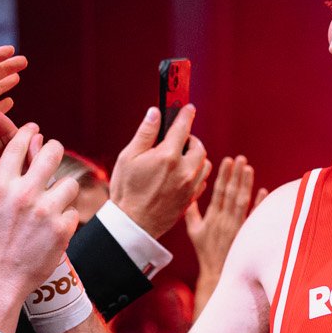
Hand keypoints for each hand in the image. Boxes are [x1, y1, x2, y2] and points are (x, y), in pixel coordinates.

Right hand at [0, 124, 83, 301]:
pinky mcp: (62, 229)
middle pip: (52, 152)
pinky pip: (73, 211)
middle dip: (53, 149)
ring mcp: (46, 211)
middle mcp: (25, 194)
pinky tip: (54, 225)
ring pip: (69, 183)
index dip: (28, 132)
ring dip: (62, 190)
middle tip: (53, 153)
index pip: (18, 145)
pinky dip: (66, 217)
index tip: (34, 130)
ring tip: (56, 198)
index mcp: (0, 187)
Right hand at [110, 105, 210, 237]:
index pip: (182, 128)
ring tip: (180, 158)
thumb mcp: (128, 157)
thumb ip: (145, 133)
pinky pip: (202, 180)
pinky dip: (196, 173)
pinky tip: (182, 174)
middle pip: (198, 146)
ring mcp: (190, 186)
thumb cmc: (126, 190)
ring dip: (196, 156)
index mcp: (168, 157)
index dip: (185, 115)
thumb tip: (155, 113)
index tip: (188, 108)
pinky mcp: (191, 198)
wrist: (133, 224)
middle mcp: (184, 170)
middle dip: (190, 139)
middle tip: (178, 140)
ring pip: (204, 163)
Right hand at [184, 155, 262, 280]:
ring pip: (242, 202)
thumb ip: (191, 213)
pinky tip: (263, 191)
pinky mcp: (247, 235)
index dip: (223, 175)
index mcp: (212, 218)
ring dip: (246, 184)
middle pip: (231, 193)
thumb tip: (188, 196)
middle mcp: (224, 221)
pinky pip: (254, 218)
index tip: (227, 160)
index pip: (218, 192)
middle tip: (241, 158)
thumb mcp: (194, 232)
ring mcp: (237, 228)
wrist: (216, 274)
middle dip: (236, 174)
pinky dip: (259, 205)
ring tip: (248, 168)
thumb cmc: (205, 252)